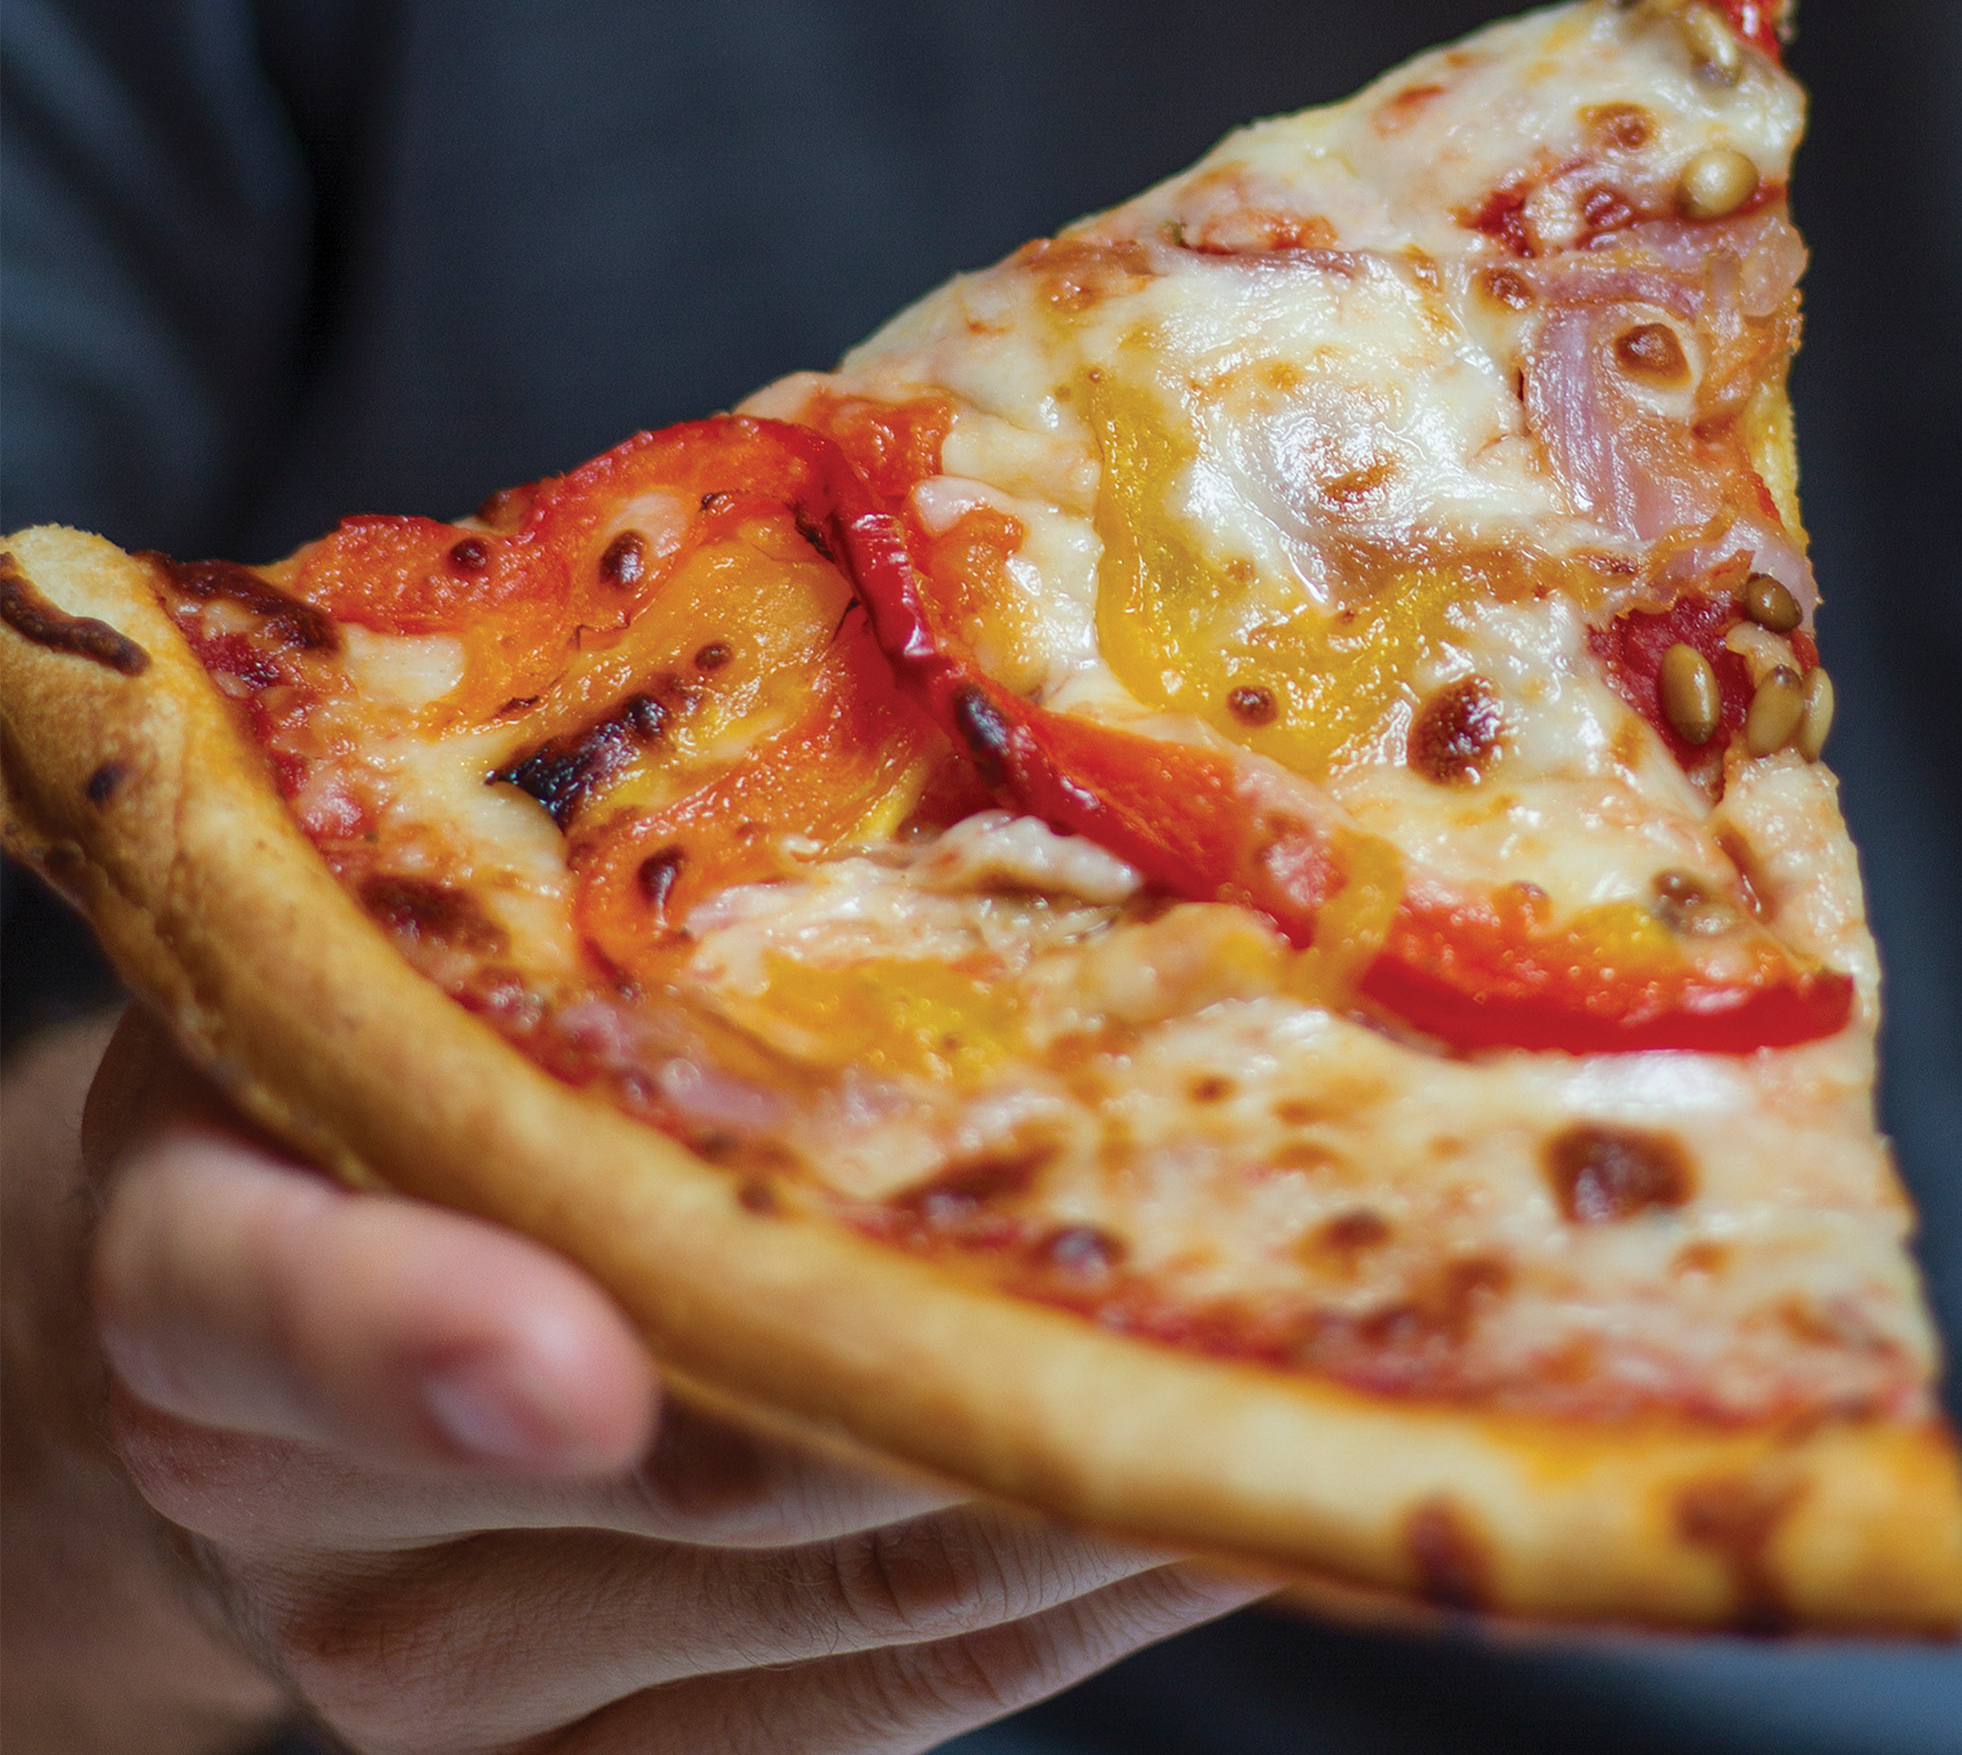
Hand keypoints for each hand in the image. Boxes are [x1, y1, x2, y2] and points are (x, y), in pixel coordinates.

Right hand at [5, 1009, 1264, 1753]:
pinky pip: (894, 1710)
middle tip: (1251, 1243)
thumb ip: (598, 899)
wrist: (276, 1302)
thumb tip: (973, 753)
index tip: (581, 1363)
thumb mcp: (437, 926)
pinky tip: (1212, 1488)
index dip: (412, 1338)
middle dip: (994, 1360)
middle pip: (698, 1469)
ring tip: (1309, 1353)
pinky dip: (1077, 1599)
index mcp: (200, 1234)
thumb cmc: (417, 1048)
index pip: (260, 1303)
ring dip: (1106, 1480)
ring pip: (851, 1609)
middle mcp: (292, 1499)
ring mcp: (448, 1671)